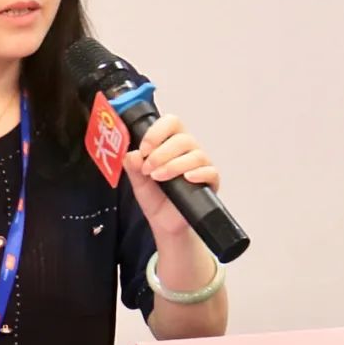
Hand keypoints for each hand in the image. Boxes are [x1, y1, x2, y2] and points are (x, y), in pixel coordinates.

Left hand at [122, 114, 220, 236]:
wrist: (164, 222)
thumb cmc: (154, 196)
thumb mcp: (137, 180)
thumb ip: (132, 165)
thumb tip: (133, 154)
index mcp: (170, 142)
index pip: (170, 122)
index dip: (156, 132)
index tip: (144, 149)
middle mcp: (188, 150)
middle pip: (183, 138)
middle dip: (161, 153)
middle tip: (148, 169)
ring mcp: (201, 165)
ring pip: (196, 155)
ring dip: (174, 165)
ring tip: (158, 177)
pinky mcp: (211, 181)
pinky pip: (211, 171)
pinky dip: (198, 173)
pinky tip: (187, 178)